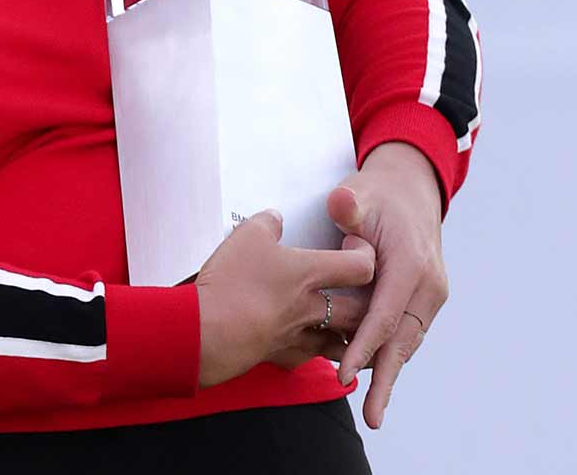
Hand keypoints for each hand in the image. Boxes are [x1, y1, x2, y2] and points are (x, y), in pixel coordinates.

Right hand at [194, 209, 374, 387]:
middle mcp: (311, 308)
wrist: (207, 331)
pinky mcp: (280, 356)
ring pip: (341, 342)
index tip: (357, 249)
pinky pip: (307, 358)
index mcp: (308, 274)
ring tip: (349, 328)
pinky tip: (307, 346)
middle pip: (360, 311)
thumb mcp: (245, 236)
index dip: (366, 256)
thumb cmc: (230, 283)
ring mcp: (298, 336)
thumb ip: (266, 223)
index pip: (360, 267)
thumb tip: (275, 218)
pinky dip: (312, 352)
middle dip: (368, 304)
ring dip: (349, 336)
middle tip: (366, 295)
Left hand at [327, 142, 448, 428]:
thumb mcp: (360, 194)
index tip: (344, 374)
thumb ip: (348, 205)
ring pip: (407, 342)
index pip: (385, 315)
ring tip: (373, 408)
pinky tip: (372, 374)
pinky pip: (407, 333)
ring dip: (389, 372)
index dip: (364, 347)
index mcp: (411, 263)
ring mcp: (430, 295)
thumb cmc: (376, 195)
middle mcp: (428, 285)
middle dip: (385, 379)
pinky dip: (391, 354)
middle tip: (371, 416)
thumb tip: (340, 204)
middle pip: (403, 340)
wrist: (409, 192)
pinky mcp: (425, 301)